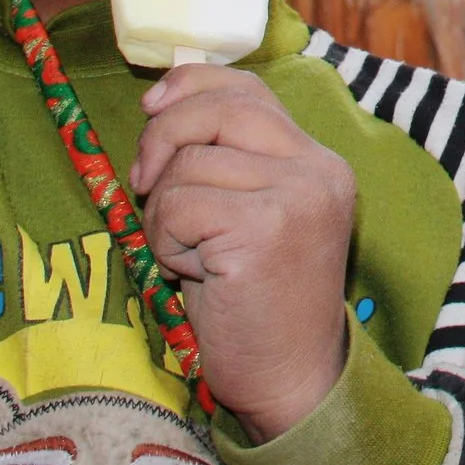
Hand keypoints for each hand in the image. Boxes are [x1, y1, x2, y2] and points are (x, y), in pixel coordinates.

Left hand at [131, 62, 355, 442]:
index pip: (249, 89)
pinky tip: (193, 273)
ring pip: (187, 166)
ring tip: (190, 254)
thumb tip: (161, 103)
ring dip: (164, 213)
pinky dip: (166, 241)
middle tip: (145, 186)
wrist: (290, 379)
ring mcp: (297, 197)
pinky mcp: (264, 230)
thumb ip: (229, 161)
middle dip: (162, 140)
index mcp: (318, 161)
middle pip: (216, 110)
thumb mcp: (251, 214)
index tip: (152, 106)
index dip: (191, 84)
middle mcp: (317, 170)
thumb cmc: (256, 304)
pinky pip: (178, 206)